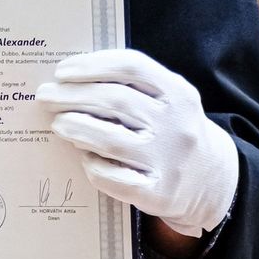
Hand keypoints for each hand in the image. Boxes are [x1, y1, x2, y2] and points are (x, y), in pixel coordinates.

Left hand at [35, 49, 237, 238]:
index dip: (92, 65)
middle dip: (72, 96)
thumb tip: (71, 80)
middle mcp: (176, 125)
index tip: (62, 71)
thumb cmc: (173, 131)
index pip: (132, 67)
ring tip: (57, 123)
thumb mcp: (168, 100)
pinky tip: (83, 157)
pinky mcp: (159, 193)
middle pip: (115, 101)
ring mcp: (169, 161)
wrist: (213, 180)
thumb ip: (131, 86)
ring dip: (76, 128)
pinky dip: (93, 166)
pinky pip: (115, 178)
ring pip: (111, 140)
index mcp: (178, 93)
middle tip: (46, 96)